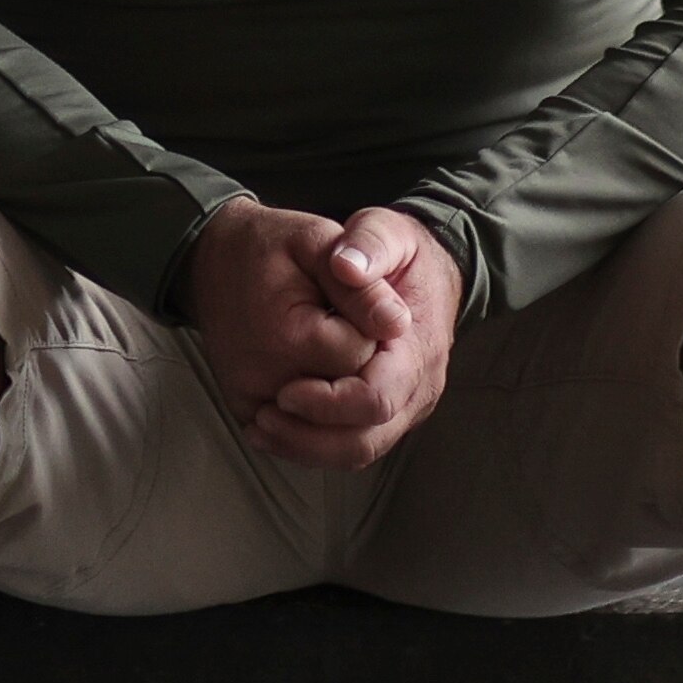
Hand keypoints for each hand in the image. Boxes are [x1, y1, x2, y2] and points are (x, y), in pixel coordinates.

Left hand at [185, 199, 459, 471]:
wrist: (424, 273)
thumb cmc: (402, 254)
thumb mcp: (386, 230)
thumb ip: (369, 244)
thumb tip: (347, 267)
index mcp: (418, 350)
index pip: (377, 399)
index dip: (329, 403)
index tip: (285, 391)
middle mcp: (417, 389)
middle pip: (365, 441)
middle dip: (310, 436)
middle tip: (262, 414)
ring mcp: (403, 407)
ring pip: (356, 452)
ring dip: (305, 447)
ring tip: (258, 427)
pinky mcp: (383, 415)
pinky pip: (349, 446)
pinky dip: (309, 445)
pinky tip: (271, 430)